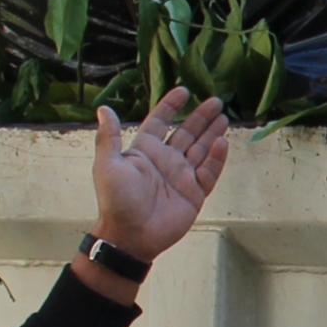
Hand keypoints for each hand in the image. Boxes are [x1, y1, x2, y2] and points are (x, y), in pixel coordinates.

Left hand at [90, 87, 229, 263]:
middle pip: (187, 133)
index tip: (184, 91)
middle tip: (216, 100)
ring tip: (223, 117)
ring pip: (201, 150)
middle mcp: (166, 160)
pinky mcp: (194, 194)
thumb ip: (109, 137)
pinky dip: (216, 158)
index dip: (171, 106)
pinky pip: (208, 172)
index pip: (160, 122)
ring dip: (212, 133)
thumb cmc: (116, 200)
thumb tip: (103, 109)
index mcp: (145, 151)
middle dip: (201, 117)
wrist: (130, 235)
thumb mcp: (107, 165)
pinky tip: (222, 142)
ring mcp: (181, 177)